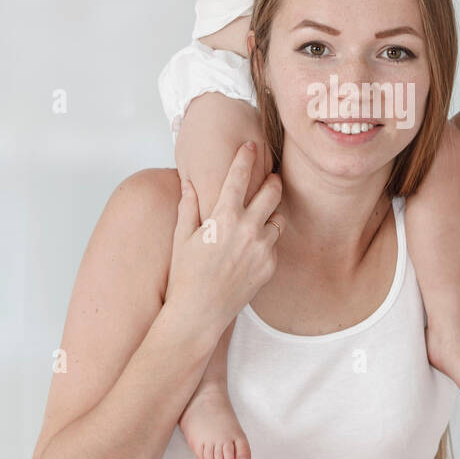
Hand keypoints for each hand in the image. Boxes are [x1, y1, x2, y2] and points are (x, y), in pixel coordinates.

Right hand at [163, 144, 283, 347]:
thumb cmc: (185, 275)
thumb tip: (188, 182)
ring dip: (270, 214)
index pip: (240, 176)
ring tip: (258, 217)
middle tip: (270, 177)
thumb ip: (188, 206)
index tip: (251, 145)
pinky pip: (274, 244)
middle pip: (272, 191)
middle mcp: (248, 229)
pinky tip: (251, 247)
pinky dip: (266, 240)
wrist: (200, 313)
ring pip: (278, 218)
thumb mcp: (182, 237)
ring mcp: (262, 248)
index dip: (247, 157)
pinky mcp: (270, 265)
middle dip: (272, 180)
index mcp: (224, 217)